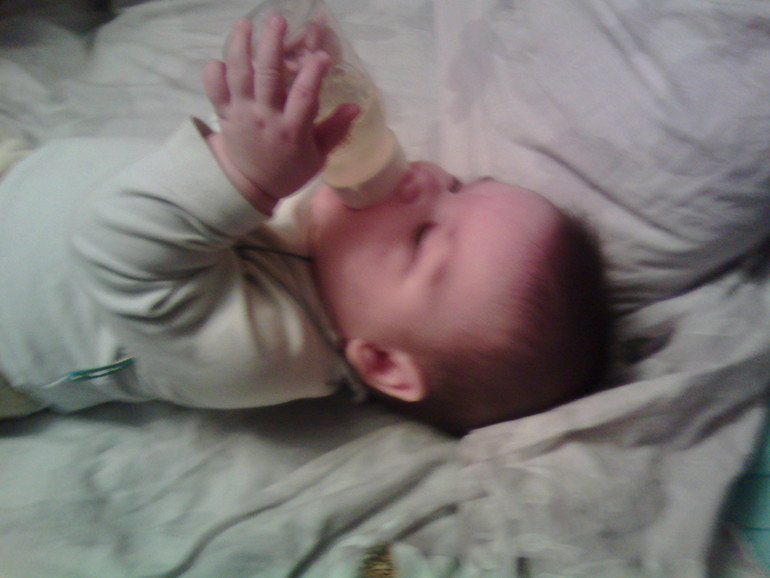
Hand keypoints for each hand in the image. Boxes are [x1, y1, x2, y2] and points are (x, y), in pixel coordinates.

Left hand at [202, 17, 358, 213]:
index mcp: (293, 130)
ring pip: (239, 75)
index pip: (305, 95)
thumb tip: (355, 106)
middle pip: (268, 75)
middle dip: (272, 44)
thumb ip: (335, 129)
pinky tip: (220, 58)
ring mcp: (242, 115)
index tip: (322, 55)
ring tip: (245, 24)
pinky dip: (214, 73)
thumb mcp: (318, 156)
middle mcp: (266, 118)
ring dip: (240, 46)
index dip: (314, 72)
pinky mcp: (225, 116)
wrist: (251, 187)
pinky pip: (214, 90)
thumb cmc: (289, 170)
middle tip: (277, 19)